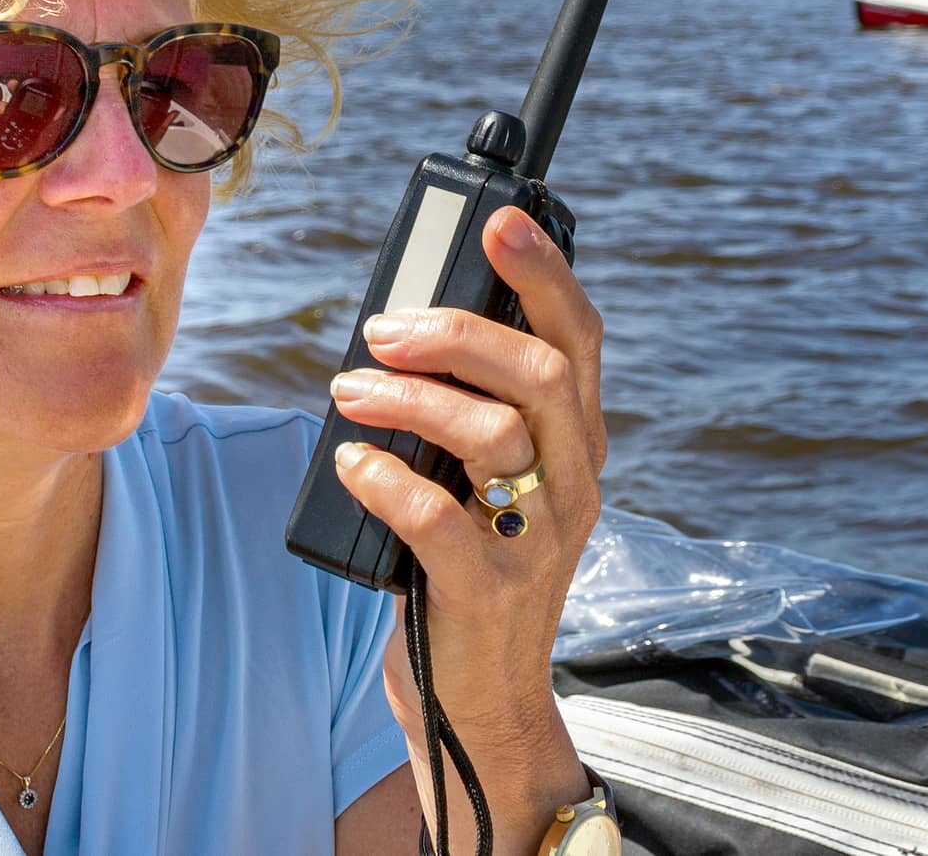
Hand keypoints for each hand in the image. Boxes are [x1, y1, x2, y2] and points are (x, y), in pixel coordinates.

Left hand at [328, 204, 604, 854]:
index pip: (578, 336)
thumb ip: (469, 408)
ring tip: (348, 390)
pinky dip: (388, 479)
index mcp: (575, 440)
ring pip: (493, 434)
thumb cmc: (466, 569)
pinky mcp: (490, 592)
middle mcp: (573, 480)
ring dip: (410, 398)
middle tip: (381, 327)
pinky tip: (352, 463)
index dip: (545, 271)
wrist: (481, 707)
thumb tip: (404, 325)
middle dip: (457, 332)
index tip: (499, 220)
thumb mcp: (484, 479)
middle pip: (538, 372)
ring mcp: (539, 538)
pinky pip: (441, 519)